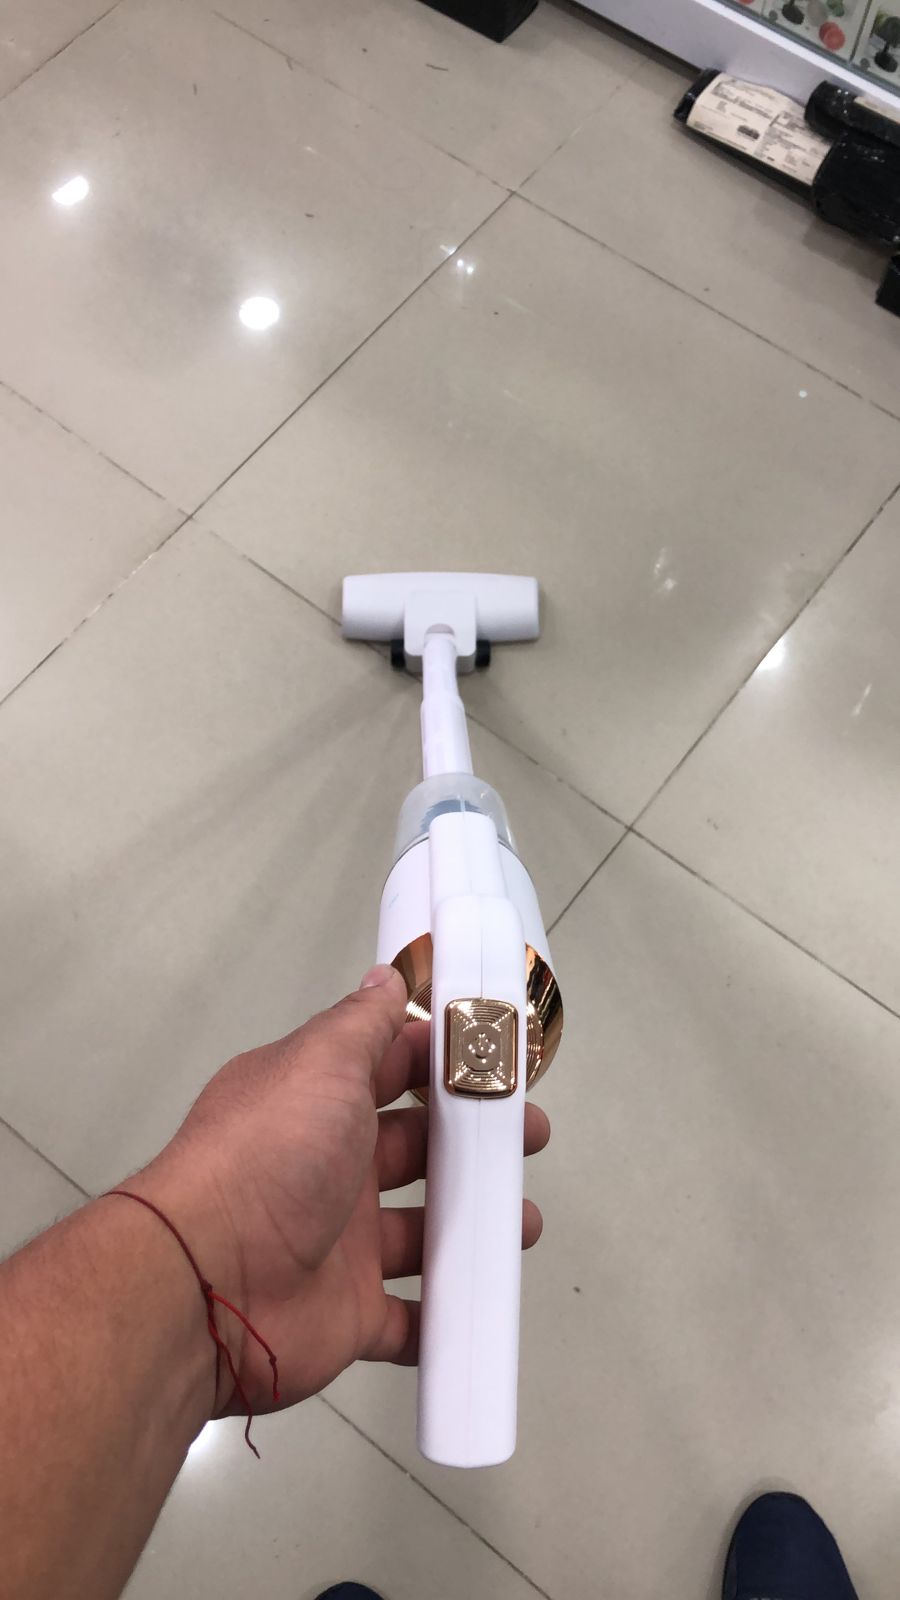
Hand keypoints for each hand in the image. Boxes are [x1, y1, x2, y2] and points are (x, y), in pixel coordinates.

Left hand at [131, 965, 550, 1418]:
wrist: (207, 1282)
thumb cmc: (269, 1157)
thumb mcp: (319, 1064)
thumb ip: (361, 1024)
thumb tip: (385, 978)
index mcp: (320, 1103)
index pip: (391, 1071)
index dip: (445, 1065)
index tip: (502, 1063)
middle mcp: (329, 1169)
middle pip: (417, 1151)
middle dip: (475, 1146)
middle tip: (531, 1142)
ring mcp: (341, 1246)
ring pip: (423, 1233)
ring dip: (473, 1228)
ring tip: (523, 1225)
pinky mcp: (351, 1315)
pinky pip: (409, 1318)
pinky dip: (445, 1315)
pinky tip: (485, 1300)